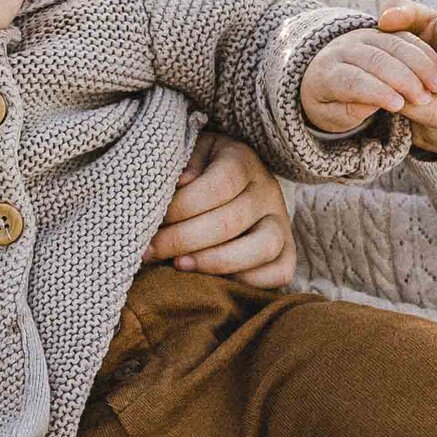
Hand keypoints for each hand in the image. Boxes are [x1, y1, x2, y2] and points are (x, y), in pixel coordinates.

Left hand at [149, 129, 295, 285]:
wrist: (234, 182)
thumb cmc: (198, 168)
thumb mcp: (189, 154)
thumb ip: (183, 164)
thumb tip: (181, 183)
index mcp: (243, 160)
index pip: (218, 185)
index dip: (182, 207)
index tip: (152, 221)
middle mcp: (267, 191)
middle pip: (231, 221)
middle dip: (182, 240)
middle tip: (149, 251)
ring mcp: (281, 222)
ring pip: (263, 247)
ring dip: (215, 261)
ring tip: (179, 265)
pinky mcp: (287, 251)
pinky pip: (280, 273)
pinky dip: (247, 282)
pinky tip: (212, 281)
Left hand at [299, 23, 436, 138]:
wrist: (319, 74)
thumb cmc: (328, 104)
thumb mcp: (331, 117)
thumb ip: (349, 112)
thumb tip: (372, 105)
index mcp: (326, 73)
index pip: (351, 80)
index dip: (376, 91)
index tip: (399, 105)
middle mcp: (342, 49)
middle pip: (375, 58)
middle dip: (403, 77)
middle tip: (425, 98)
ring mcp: (362, 37)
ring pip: (393, 43)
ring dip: (419, 62)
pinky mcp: (379, 31)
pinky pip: (404, 36)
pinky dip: (423, 52)